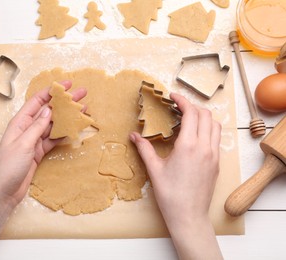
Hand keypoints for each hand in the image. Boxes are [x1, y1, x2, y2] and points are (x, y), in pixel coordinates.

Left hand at [0, 81, 86, 208]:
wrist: (4, 192)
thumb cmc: (8, 167)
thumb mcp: (23, 144)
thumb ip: (37, 127)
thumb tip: (49, 109)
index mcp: (20, 122)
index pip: (37, 101)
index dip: (52, 91)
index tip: (67, 84)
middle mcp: (27, 128)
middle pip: (48, 112)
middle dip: (64, 102)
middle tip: (82, 94)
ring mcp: (33, 141)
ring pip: (53, 125)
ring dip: (67, 118)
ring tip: (83, 110)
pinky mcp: (38, 152)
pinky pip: (53, 139)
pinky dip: (63, 134)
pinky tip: (74, 129)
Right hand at [130, 93, 221, 258]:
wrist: (189, 216)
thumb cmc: (170, 195)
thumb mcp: (154, 170)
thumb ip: (144, 148)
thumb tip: (133, 135)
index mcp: (189, 146)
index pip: (191, 113)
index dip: (182, 100)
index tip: (173, 96)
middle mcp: (205, 147)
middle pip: (205, 115)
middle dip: (192, 106)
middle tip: (178, 107)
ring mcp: (213, 155)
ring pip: (215, 126)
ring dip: (203, 117)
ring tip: (187, 119)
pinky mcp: (216, 163)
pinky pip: (216, 138)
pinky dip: (207, 129)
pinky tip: (194, 136)